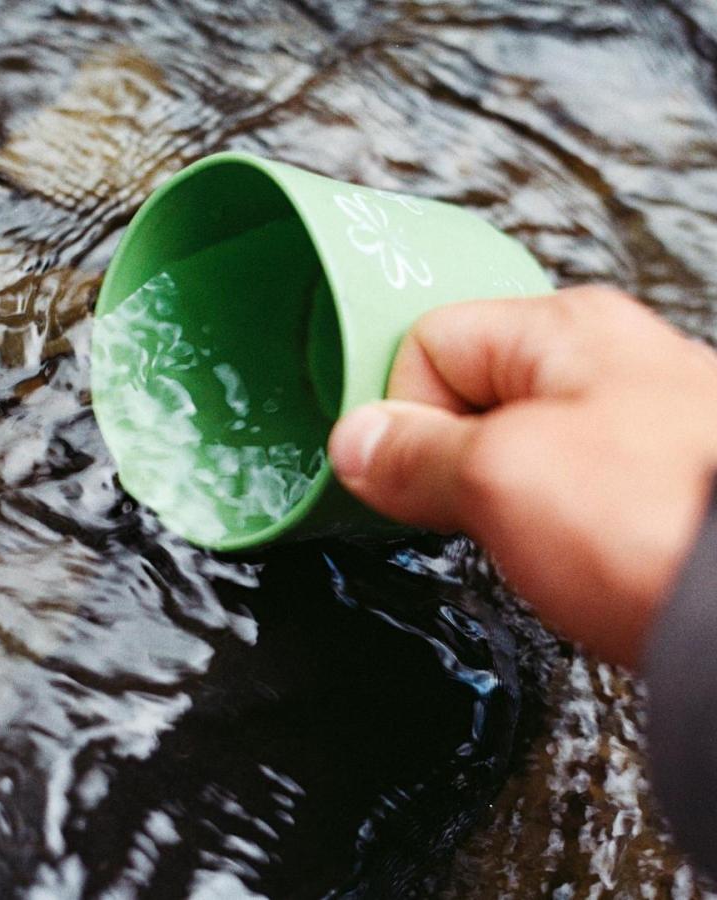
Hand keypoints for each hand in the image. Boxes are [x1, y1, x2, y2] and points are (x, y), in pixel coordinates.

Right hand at [328, 286, 716, 667]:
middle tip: (470, 511)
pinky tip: (574, 566)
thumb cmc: (664, 522)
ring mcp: (637, 432)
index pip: (428, 342)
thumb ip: (412, 455)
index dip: (402, 411)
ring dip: (500, 507)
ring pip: (515, 457)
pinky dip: (552, 536)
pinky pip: (565, 500)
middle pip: (470, 399)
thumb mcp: (501, 477)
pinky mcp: (655, 497)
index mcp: (564, 331)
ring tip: (535, 544)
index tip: (401, 473)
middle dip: (449, 463)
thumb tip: (356, 442)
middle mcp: (606, 366)